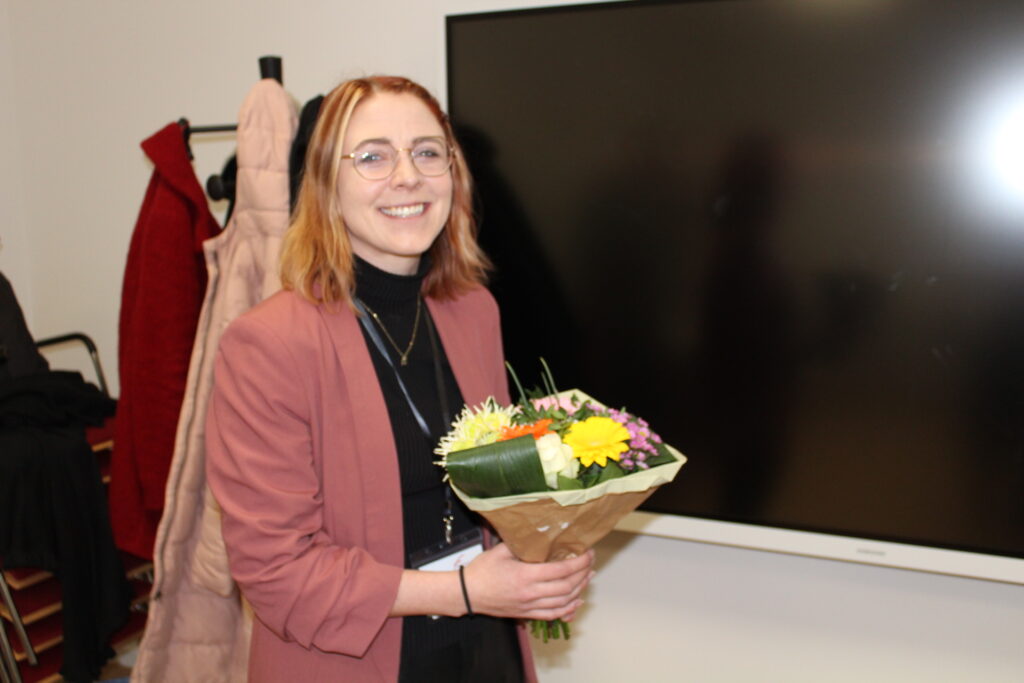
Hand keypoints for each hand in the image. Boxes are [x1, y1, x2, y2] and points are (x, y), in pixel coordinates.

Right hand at [462, 543, 594, 621]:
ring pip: (563, 602)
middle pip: (567, 586)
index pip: (561, 570)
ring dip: (579, 590)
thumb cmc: (482, 571)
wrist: (468, 594)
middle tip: (590, 562)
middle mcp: (531, 593)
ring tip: (587, 578)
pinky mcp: (526, 614)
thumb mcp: (501, 550)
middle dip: (583, 574)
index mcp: (526, 575)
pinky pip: (552, 615)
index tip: (587, 553)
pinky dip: (568, 610)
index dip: (579, 562)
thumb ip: (521, 544)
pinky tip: (576, 602)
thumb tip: (539, 534)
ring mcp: (529, 606)